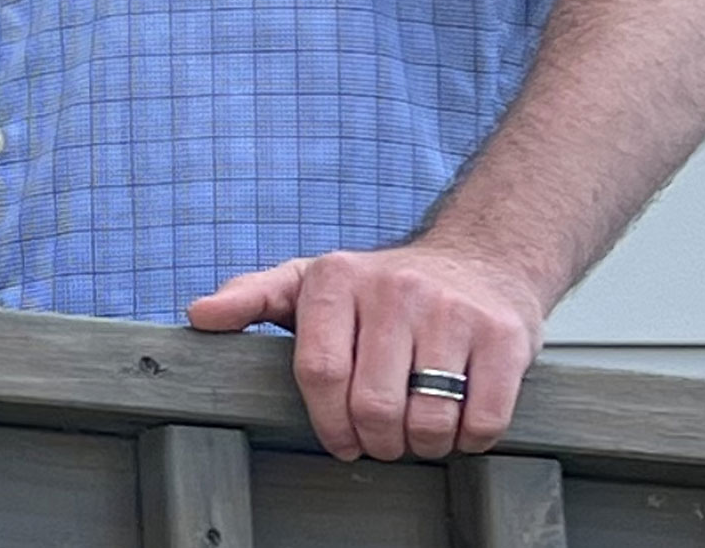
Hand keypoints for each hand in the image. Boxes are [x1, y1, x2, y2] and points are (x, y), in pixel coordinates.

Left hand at [187, 242, 546, 461]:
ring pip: (428, 422)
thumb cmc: (386, 287)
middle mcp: (398, 288)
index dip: (329, 424)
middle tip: (383, 436)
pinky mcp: (504, 336)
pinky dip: (468, 439)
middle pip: (373, 407)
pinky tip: (460, 418)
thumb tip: (200, 316)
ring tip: (419, 427)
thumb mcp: (314, 281)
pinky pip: (482, 421)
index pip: (320, 374)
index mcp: (341, 278)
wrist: (482, 260)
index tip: (340, 438)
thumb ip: (254, 298)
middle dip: (376, 441)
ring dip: (422, 444)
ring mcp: (455, 310)